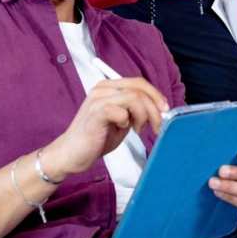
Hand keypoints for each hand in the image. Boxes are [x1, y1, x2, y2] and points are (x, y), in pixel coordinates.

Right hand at [43, 79, 169, 178]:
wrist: (71, 154)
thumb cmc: (97, 137)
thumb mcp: (123, 119)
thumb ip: (137, 110)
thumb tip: (160, 108)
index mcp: (109, 87)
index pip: (139, 82)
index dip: (156, 95)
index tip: (165, 110)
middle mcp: (102, 89)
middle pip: (140, 88)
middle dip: (155, 107)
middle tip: (157, 124)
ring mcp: (97, 99)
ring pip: (135, 98)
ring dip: (144, 116)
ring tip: (139, 129)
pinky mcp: (95, 113)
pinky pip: (122, 111)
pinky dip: (128, 121)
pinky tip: (123, 129)